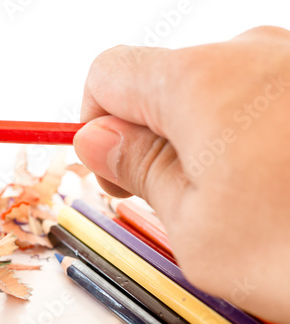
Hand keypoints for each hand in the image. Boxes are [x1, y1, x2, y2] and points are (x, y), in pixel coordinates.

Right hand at [74, 26, 289, 322]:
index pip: (108, 73)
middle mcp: (250, 55)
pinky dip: (246, 136)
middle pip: (161, 82)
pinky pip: (259, 97)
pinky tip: (275, 182)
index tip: (111, 162)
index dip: (94, 119)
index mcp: (199, 82)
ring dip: (202, 141)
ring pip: (211, 93)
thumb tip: (97, 139)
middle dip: (151, 136)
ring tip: (237, 199)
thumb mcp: (195, 226)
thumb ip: (136, 169)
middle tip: (175, 196)